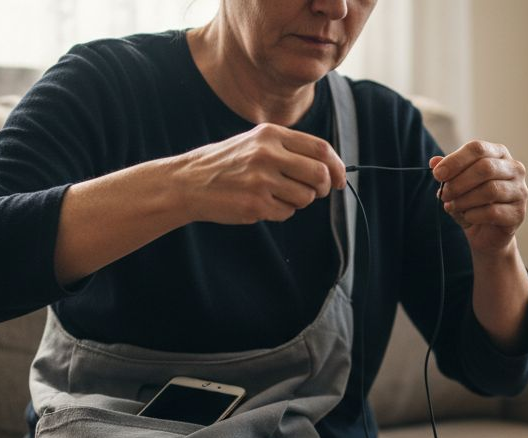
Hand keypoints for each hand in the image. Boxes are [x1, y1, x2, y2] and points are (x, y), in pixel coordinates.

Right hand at [178, 123, 346, 224]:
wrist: (188, 182)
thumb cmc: (226, 164)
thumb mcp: (255, 142)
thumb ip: (289, 150)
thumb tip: (328, 169)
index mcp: (270, 134)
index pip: (320, 149)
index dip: (337, 167)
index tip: (339, 180)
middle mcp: (267, 154)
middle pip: (319, 174)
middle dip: (323, 188)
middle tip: (315, 193)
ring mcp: (261, 180)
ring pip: (305, 197)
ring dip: (298, 202)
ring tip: (276, 196)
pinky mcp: (255, 204)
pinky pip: (287, 213)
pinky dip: (280, 212)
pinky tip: (260, 204)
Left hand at [430, 140, 527, 258]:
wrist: (486, 234)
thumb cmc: (472, 204)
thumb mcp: (456, 186)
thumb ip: (448, 172)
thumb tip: (434, 162)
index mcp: (498, 154)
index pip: (477, 148)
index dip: (455, 160)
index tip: (438, 174)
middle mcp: (514, 169)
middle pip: (485, 168)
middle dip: (459, 182)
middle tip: (444, 194)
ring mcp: (520, 191)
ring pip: (490, 190)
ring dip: (465, 200)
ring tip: (452, 206)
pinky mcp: (518, 213)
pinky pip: (493, 212)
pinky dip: (474, 215)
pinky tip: (467, 217)